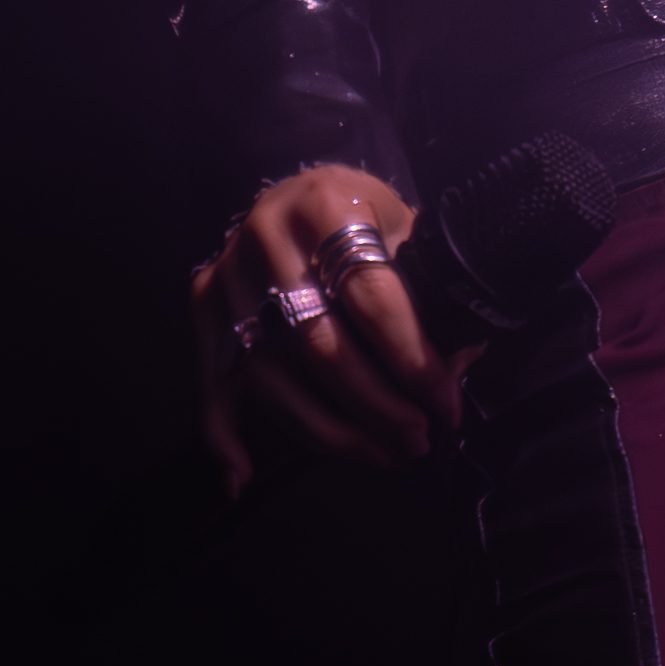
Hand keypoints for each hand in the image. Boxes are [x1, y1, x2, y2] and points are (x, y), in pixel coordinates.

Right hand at [188, 162, 453, 493]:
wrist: (298, 189)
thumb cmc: (361, 211)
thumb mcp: (402, 225)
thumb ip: (429, 289)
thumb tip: (460, 362)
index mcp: (325, 204)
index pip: (371, 295)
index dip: (411, 358)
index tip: (446, 403)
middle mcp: (266, 236)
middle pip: (319, 342)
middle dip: (375, 404)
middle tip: (418, 439)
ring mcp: (228, 273)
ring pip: (272, 374)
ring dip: (327, 431)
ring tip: (383, 456)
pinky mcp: (204, 304)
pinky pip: (211, 379)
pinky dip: (223, 433)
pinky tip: (242, 476)